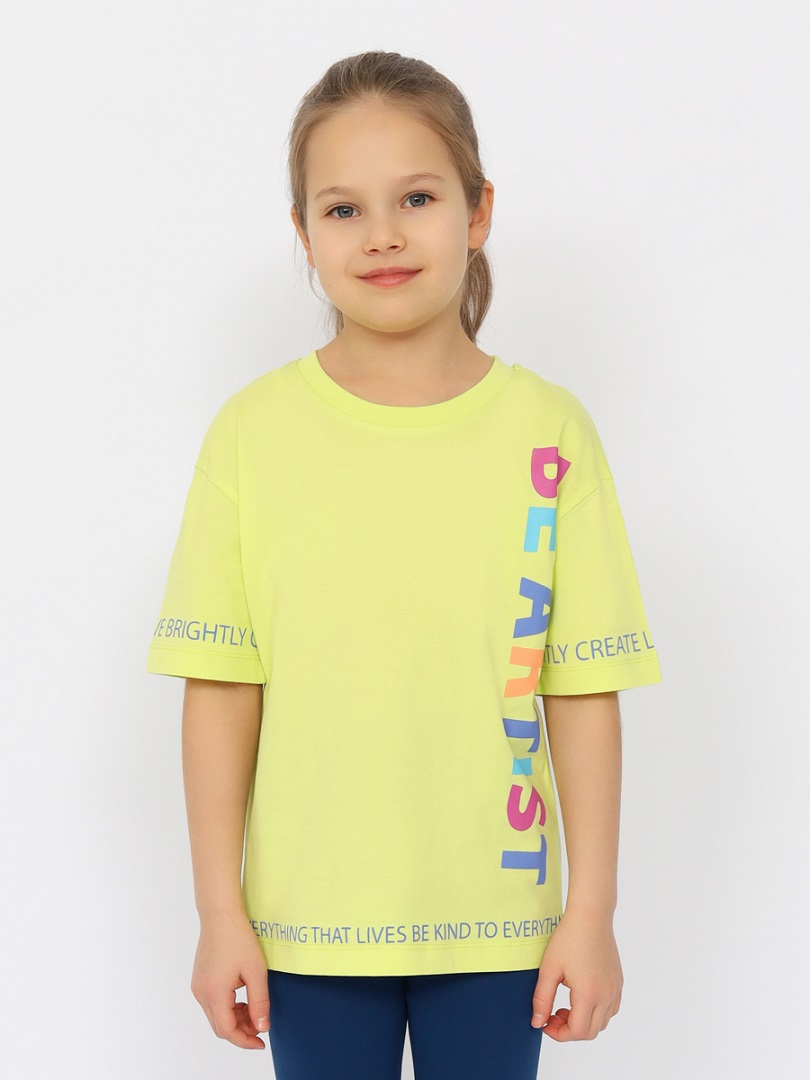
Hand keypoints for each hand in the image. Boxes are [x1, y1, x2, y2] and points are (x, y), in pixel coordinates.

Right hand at [190, 910, 270, 1048]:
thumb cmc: (239, 938)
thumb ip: (259, 1002)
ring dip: (234, 1019)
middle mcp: (201, 993)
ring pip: (215, 1015)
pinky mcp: (198, 980)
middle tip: (261, 1024)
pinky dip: (227, 1007)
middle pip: (220, 1026)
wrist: (220, 914)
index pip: (228, 1031)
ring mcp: (197, 986)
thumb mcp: (256, 971)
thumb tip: (263, 1027)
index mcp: (214, 993)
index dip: (245, 1041)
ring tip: (254, 1009)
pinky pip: (211, 1003)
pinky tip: (241, 999)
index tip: (261, 1043)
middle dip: (241, 1031)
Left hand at [530, 906, 622, 1039]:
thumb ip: (542, 998)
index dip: (559, 1034)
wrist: (591, 916)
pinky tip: (581, 998)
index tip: (545, 1023)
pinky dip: (596, 1013)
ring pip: (602, 1022)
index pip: (577, 1031)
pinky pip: (611, 1009)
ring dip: (583, 1022)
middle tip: (552, 1015)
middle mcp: (607, 994)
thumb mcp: (549, 968)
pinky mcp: (619, 982)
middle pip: (590, 1032)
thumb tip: (537, 1023)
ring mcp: (615, 989)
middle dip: (569, 1030)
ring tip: (565, 1006)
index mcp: (589, 993)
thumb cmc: (568, 937)